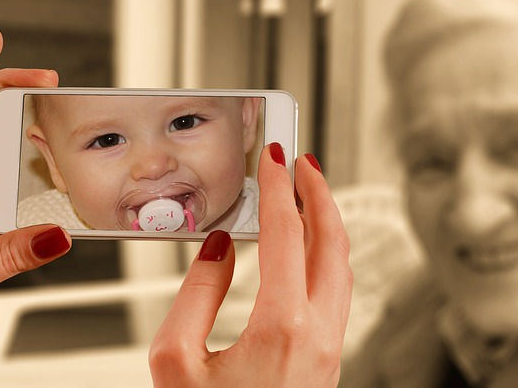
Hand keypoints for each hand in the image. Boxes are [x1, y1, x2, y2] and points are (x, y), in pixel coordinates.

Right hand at [149, 145, 351, 387]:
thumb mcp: (174, 360)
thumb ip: (196, 294)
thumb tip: (219, 249)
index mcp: (283, 326)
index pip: (285, 234)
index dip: (279, 189)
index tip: (274, 158)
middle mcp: (319, 333)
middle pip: (332, 242)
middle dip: (319, 195)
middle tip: (303, 164)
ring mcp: (331, 347)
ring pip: (342, 267)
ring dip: (328, 224)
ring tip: (309, 197)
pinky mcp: (329, 360)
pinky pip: (338, 292)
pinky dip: (327, 257)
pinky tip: (309, 252)